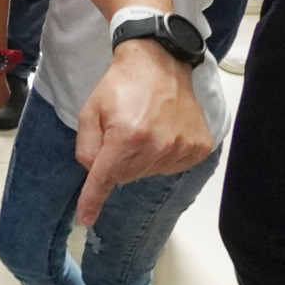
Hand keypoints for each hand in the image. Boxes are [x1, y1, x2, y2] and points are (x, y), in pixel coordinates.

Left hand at [73, 40, 213, 225]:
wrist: (159, 64)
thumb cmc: (119, 85)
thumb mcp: (89, 111)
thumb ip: (85, 147)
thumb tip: (93, 173)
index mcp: (127, 137)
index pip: (105, 178)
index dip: (93, 200)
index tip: (85, 220)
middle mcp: (157, 147)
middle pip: (125, 176)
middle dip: (114, 162)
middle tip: (117, 134)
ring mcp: (181, 149)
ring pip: (147, 173)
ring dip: (138, 159)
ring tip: (141, 129)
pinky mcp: (198, 148)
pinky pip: (170, 167)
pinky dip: (160, 156)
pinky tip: (159, 133)